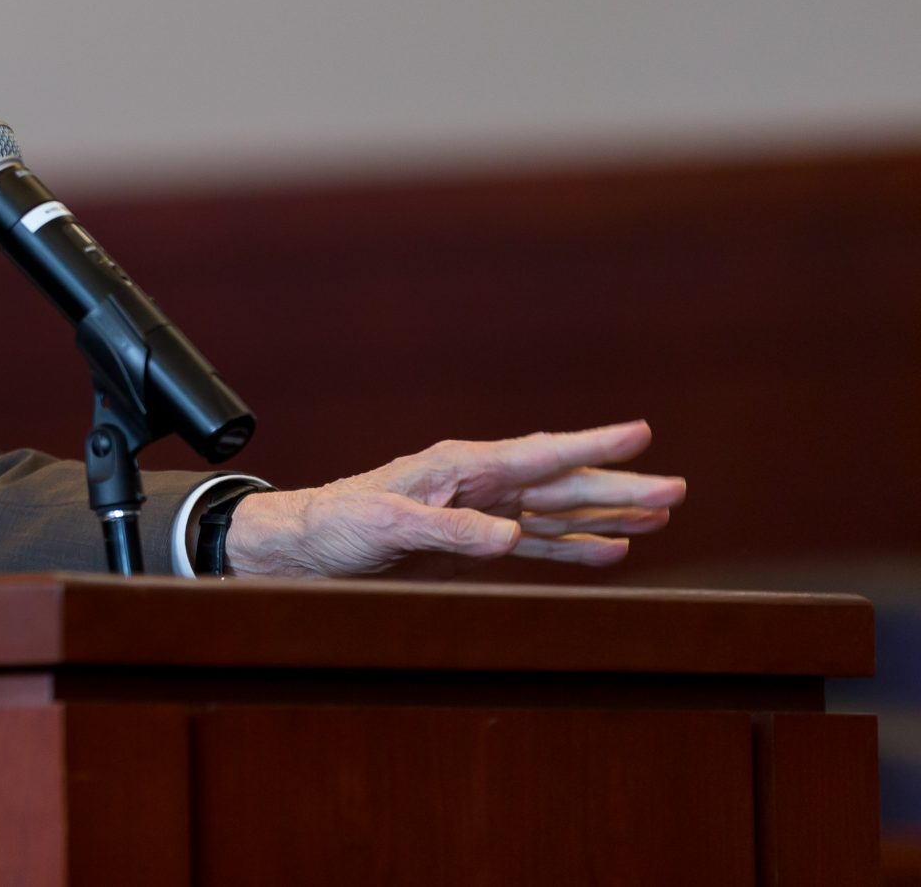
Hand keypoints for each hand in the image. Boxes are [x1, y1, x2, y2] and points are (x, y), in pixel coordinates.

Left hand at [223, 419, 686, 579]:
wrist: (307, 543)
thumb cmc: (339, 525)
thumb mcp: (386, 526)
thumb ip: (447, 530)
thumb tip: (510, 537)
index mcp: (460, 466)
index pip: (538, 455)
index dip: (590, 446)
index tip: (640, 432)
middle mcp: (477, 482)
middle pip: (560, 483)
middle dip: (618, 487)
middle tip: (677, 490)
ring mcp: (479, 510)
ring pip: (557, 511)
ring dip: (607, 515)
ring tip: (661, 516)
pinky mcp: (473, 541)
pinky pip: (536, 542)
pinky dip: (574, 547)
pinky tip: (612, 550)